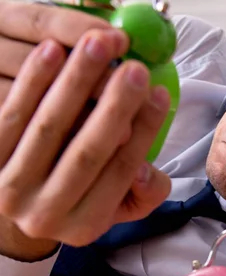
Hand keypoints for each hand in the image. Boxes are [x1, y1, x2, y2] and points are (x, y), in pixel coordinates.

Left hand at [0, 5, 171, 258]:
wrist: (24, 208)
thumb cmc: (81, 199)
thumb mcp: (120, 208)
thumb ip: (146, 194)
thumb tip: (146, 171)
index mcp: (85, 228)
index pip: (120, 175)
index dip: (144, 133)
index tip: (160, 94)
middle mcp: (46, 215)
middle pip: (86, 154)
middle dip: (115, 108)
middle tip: (135, 69)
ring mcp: (12, 190)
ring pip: (49, 129)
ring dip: (75, 82)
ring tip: (98, 46)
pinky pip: (12, 115)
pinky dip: (33, 81)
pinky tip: (54, 51)